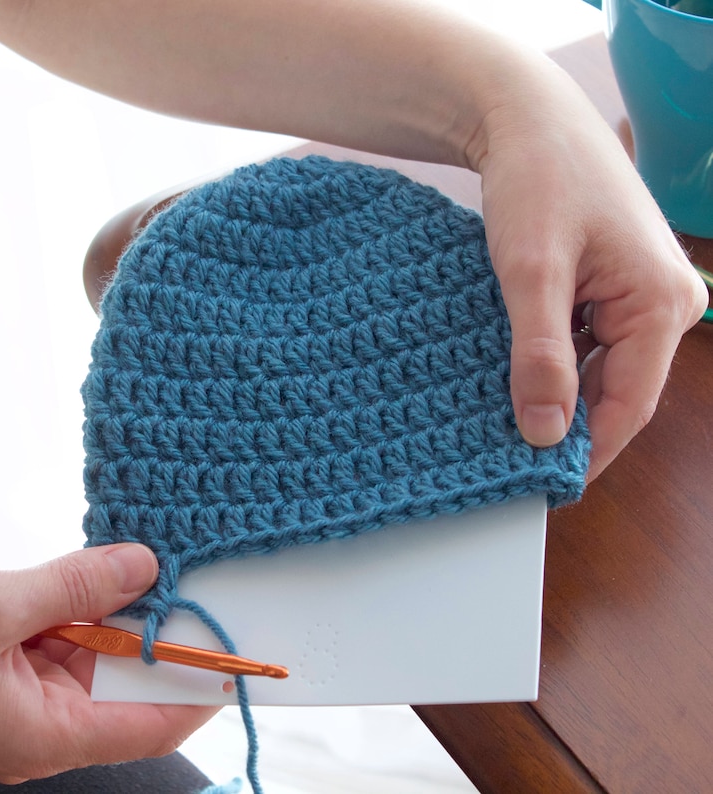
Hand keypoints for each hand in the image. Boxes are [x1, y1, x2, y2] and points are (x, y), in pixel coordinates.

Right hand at [0, 544, 217, 782]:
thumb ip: (74, 586)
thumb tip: (145, 565)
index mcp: (45, 734)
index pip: (152, 725)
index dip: (203, 690)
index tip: (244, 654)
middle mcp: (48, 723)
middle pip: (133, 682)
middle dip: (166, 634)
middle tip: (203, 582)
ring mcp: (33, 694)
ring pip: (104, 652)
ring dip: (127, 611)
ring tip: (164, 565)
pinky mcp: (19, 665)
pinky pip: (73, 636)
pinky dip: (92, 605)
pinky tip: (113, 572)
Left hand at [471, 54, 708, 479]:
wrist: (526, 120)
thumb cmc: (539, 179)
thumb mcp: (531, 273)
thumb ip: (540, 356)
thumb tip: (545, 432)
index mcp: (661, 303)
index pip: (629, 404)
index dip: (588, 450)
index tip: (543, 484)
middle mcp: (663, 303)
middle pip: (616, 390)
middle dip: (569, 424)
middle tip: (514, 458)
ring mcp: (636, 295)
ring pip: (598, 369)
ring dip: (556, 394)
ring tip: (506, 422)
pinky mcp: (609, 286)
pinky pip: (585, 342)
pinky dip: (552, 363)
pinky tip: (516, 376)